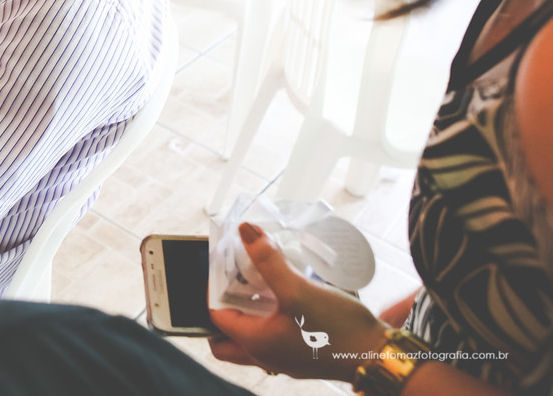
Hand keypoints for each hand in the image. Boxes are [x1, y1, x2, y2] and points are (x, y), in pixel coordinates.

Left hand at [208, 223, 386, 381]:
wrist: (378, 356)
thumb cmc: (339, 329)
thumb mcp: (299, 290)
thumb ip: (268, 261)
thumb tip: (245, 232)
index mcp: (255, 343)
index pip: (215, 315)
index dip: (214, 288)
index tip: (223, 266)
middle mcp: (264, 356)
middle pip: (224, 339)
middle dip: (220, 311)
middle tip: (230, 286)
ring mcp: (283, 360)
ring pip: (248, 341)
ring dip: (245, 316)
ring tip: (255, 288)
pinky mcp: (301, 357)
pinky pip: (272, 341)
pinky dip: (267, 322)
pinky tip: (283, 300)